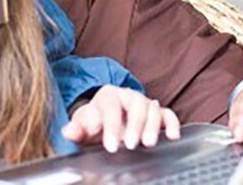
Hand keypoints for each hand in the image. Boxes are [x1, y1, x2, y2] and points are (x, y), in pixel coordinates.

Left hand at [61, 86, 180, 151]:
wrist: (104, 119)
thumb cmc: (93, 122)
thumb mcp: (81, 126)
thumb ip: (75, 129)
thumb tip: (69, 131)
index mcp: (107, 96)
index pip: (111, 108)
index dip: (111, 126)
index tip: (111, 146)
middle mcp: (128, 96)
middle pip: (136, 103)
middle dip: (135, 124)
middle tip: (131, 144)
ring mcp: (144, 103)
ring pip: (153, 108)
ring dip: (153, 126)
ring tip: (148, 144)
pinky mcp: (156, 113)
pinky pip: (167, 114)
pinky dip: (172, 123)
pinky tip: (172, 136)